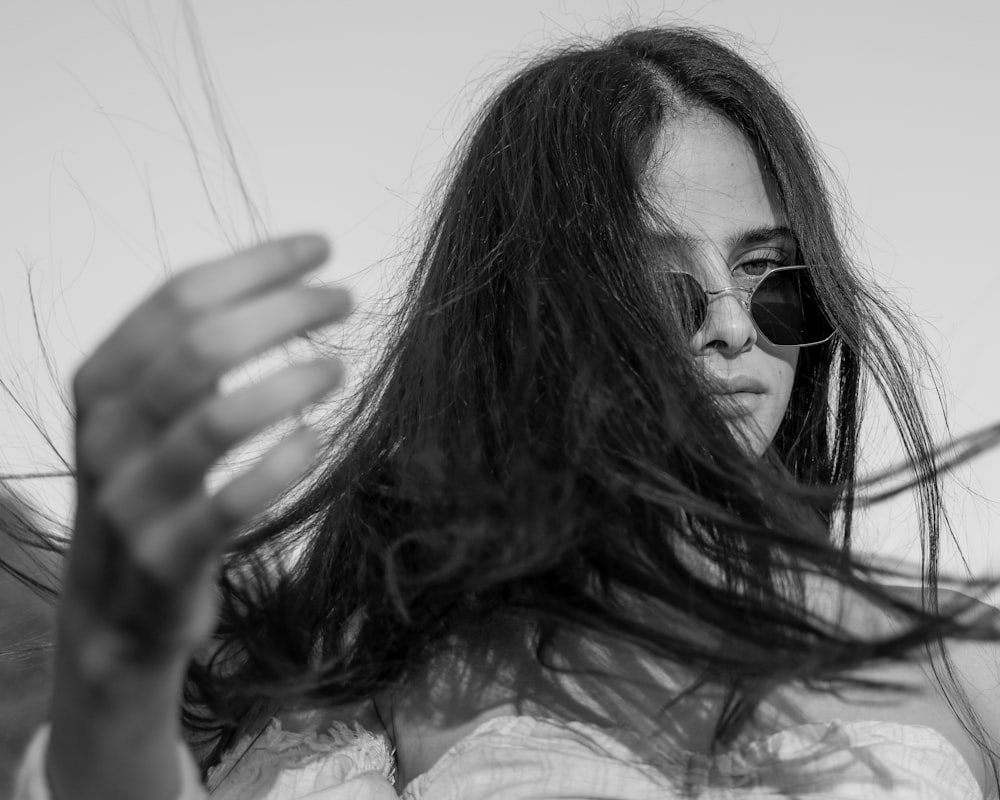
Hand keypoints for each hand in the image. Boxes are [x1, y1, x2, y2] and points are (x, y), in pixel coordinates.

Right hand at [48, 234, 349, 798]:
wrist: (116, 608)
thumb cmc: (155, 487)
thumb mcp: (149, 413)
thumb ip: (192, 351)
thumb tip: (282, 280)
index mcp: (101, 379)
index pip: (180, 296)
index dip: (257, 264)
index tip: (322, 247)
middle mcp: (106, 431)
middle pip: (201, 346)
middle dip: (284, 311)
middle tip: (345, 300)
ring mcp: (130, 496)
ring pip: (216, 419)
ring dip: (292, 383)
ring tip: (341, 366)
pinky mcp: (166, 556)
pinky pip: (231, 502)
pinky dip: (283, 464)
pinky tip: (320, 440)